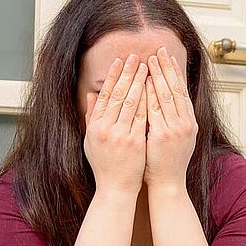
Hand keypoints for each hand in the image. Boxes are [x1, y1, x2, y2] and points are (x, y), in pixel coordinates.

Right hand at [84, 54, 147, 194]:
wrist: (116, 188)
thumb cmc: (104, 164)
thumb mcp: (91, 140)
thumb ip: (92, 116)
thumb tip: (91, 94)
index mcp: (95, 126)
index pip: (105, 94)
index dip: (114, 76)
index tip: (121, 60)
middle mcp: (105, 129)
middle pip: (118, 94)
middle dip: (128, 73)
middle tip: (137, 56)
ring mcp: (120, 136)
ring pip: (132, 102)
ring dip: (140, 81)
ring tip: (147, 66)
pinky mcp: (135, 143)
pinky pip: (143, 116)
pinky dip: (148, 100)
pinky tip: (154, 87)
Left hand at [144, 46, 197, 190]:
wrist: (168, 185)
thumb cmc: (165, 163)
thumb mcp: (173, 138)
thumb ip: (170, 119)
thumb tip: (164, 100)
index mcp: (189, 123)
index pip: (182, 91)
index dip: (175, 73)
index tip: (167, 57)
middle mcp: (186, 123)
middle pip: (176, 89)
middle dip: (167, 68)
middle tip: (159, 50)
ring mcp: (176, 129)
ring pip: (166, 96)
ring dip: (157, 76)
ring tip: (150, 59)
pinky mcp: (163, 136)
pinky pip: (155, 110)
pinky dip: (149, 94)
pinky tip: (143, 81)